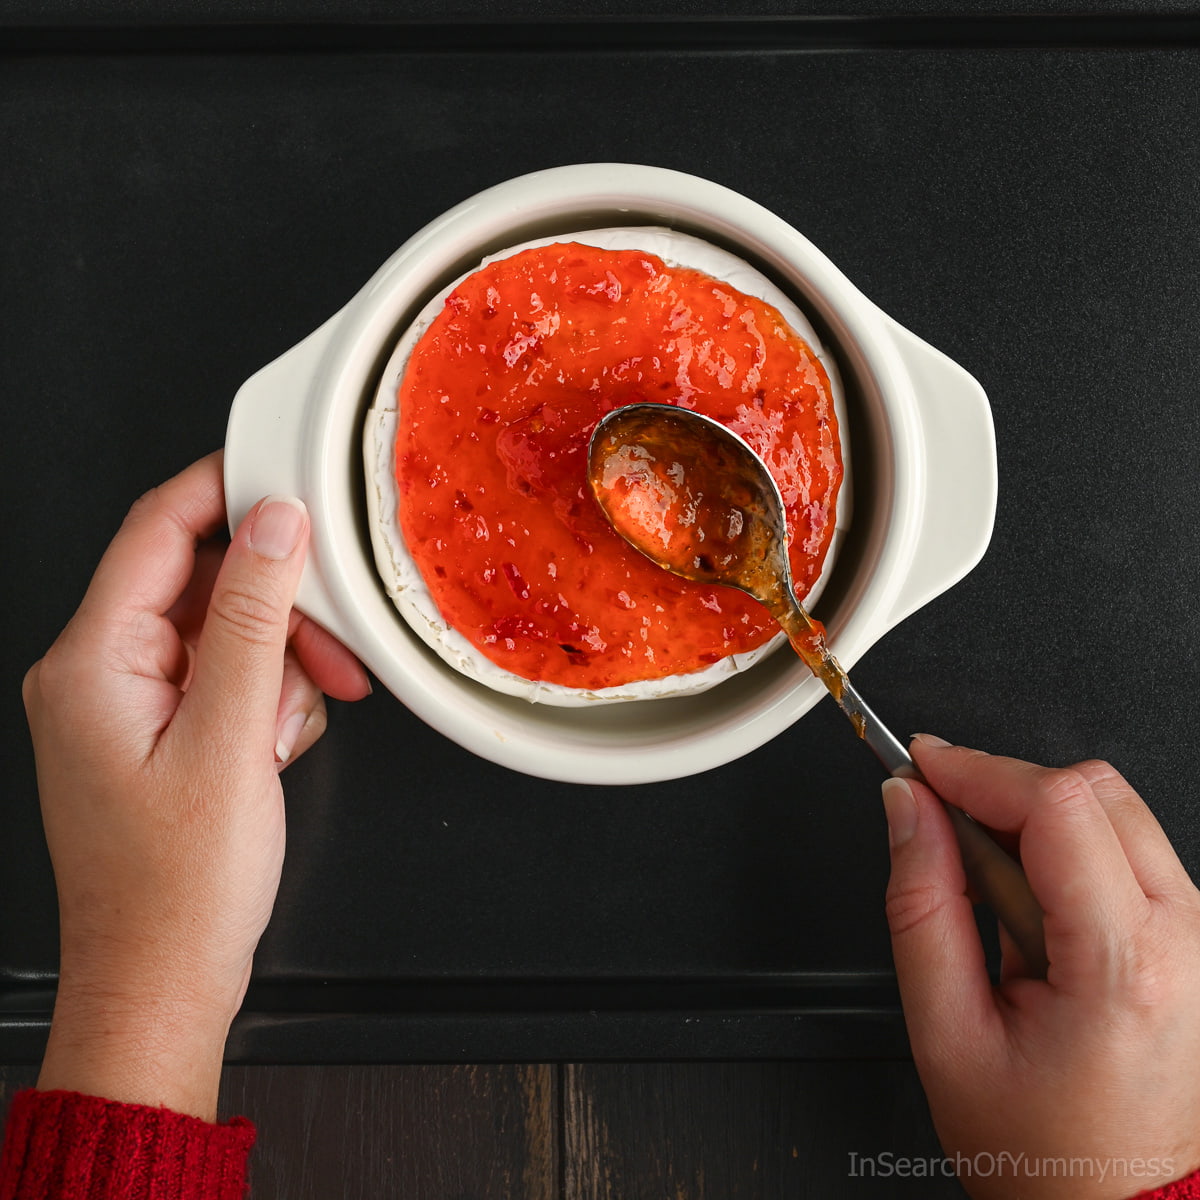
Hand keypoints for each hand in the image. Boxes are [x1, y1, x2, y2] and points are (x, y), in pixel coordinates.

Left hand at [22, 452, 370, 1120]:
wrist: (162, 980)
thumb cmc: (176, 887)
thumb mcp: (231, 738)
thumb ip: (253, 619)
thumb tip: (274, 525)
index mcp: (92, 660)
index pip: (157, 528)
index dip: (226, 490)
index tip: (288, 474)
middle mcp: (99, 671)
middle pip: (205, 583)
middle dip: (278, 614)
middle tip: (329, 654)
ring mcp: (129, 701)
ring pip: (227, 631)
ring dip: (278, 668)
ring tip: (285, 731)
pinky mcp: (161, 728)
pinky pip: (227, 675)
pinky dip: (266, 700)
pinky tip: (272, 749)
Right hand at [882, 737, 1199, 1198]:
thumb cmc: (1043, 1147)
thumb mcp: (946, 1029)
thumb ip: (920, 903)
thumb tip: (908, 808)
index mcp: (1124, 964)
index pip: (1057, 805)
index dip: (978, 768)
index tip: (922, 763)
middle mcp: (1185, 940)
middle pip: (1092, 789)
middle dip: (1003, 788)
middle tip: (942, 827)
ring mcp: (1199, 937)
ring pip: (1113, 810)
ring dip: (1035, 821)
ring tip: (990, 898)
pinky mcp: (1193, 938)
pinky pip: (1128, 849)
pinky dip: (1065, 849)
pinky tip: (1029, 909)